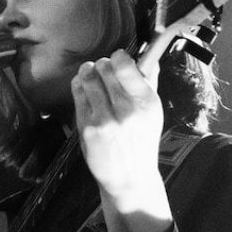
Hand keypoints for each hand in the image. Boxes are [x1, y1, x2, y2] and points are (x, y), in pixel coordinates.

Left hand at [71, 48, 172, 231]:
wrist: (129, 177)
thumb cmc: (141, 142)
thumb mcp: (154, 112)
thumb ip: (150, 82)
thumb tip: (148, 54)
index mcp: (146, 102)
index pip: (124, 64)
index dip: (118, 57)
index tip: (118, 61)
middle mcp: (125, 110)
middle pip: (104, 67)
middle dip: (103, 65)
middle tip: (104, 72)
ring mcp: (104, 119)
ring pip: (87, 77)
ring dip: (88, 73)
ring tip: (93, 77)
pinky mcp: (87, 128)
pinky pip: (78, 94)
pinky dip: (80, 87)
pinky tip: (86, 91)